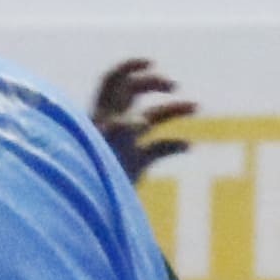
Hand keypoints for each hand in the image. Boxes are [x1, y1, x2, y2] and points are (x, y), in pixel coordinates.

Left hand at [92, 58, 196, 176]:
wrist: (84, 216)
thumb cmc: (87, 181)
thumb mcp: (102, 154)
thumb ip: (118, 135)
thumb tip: (140, 122)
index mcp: (98, 116)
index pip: (112, 81)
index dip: (130, 66)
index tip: (152, 63)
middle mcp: (111, 125)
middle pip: (135, 92)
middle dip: (154, 83)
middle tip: (173, 86)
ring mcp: (123, 145)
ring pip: (151, 118)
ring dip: (174, 109)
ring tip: (196, 106)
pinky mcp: (133, 166)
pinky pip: (157, 149)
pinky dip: (174, 145)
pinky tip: (189, 147)